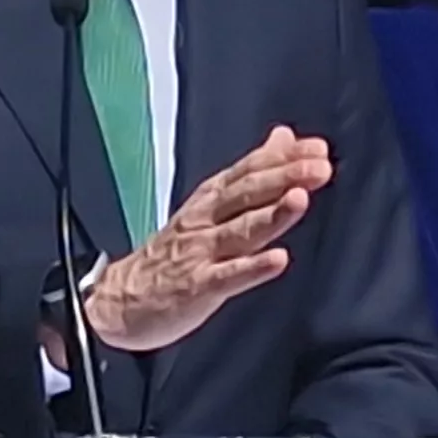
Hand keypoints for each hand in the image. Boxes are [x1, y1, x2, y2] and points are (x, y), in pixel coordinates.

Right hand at [81, 128, 330, 354]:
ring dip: (271, 214)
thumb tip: (283, 137)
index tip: (318, 149)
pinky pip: (227, 276)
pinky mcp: (196, 287)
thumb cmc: (173, 251)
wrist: (120, 299)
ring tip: (300, 199)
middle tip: (318, 167)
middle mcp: (206, 220)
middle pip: (247, 194)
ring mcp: (200, 252)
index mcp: (211, 199)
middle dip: (284, 177)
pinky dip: (253, 268)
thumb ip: (251, 172)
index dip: (283, 158)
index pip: (249, 170)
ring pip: (240, 230)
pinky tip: (278, 260)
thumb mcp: (210, 203)